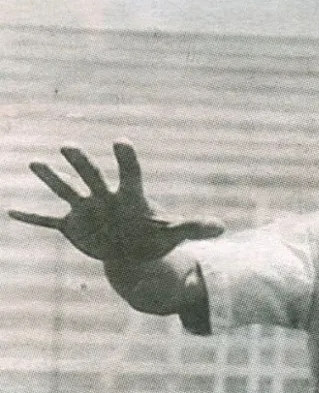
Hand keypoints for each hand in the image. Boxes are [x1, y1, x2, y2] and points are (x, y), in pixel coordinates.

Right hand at [8, 141, 223, 260]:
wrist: (133, 250)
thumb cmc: (154, 236)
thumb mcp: (175, 234)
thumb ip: (195, 228)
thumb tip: (223, 228)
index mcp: (130, 196)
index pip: (130, 173)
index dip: (127, 159)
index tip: (121, 141)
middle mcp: (105, 197)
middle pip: (93, 176)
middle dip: (82, 164)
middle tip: (68, 146)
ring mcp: (86, 209)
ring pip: (67, 191)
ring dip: (52, 180)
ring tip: (35, 164)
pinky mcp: (73, 226)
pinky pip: (49, 221)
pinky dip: (32, 219)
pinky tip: (11, 212)